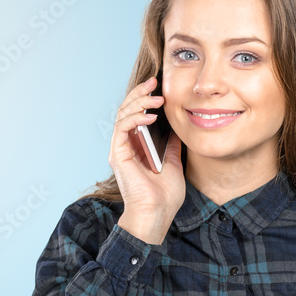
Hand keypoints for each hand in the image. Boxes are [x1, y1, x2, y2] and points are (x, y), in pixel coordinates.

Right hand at [109, 76, 184, 244]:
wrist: (157, 214)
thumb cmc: (165, 196)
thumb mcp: (174, 162)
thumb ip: (172, 144)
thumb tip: (178, 127)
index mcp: (137, 146)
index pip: (136, 114)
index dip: (144, 98)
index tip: (159, 86)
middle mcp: (125, 145)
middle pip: (127, 110)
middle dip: (140, 93)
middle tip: (154, 82)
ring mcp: (120, 149)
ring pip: (122, 115)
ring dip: (138, 102)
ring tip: (155, 98)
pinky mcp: (118, 155)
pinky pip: (122, 129)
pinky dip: (135, 118)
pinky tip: (150, 116)